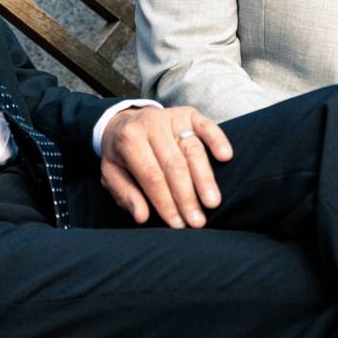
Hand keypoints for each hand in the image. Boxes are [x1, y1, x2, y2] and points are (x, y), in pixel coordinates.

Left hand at [100, 105, 232, 228]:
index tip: (178, 224)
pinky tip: (226, 157)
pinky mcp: (188, 113)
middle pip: (174, 164)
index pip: (151, 176)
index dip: (166, 202)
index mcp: (129, 140)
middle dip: (187, 196)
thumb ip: (125, 195)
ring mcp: (171, 117)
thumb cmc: (121, 155)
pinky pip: (206, 125)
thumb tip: (141, 216)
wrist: (123, 121)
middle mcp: (151, 124)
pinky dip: (217, 140)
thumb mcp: (111, 174)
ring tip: (213, 202)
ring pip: (192, 149)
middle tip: (197, 221)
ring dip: (205, 178)